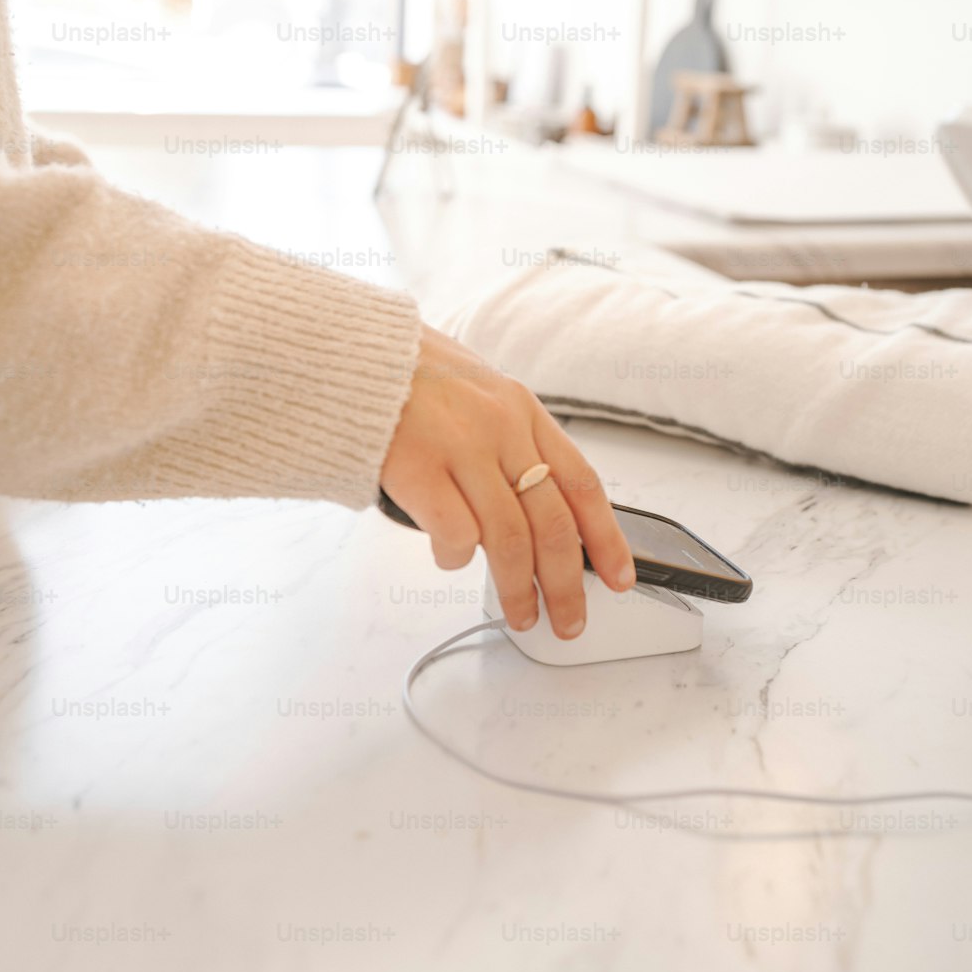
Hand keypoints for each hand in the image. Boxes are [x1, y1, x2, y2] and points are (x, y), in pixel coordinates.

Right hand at [381, 324, 635, 637]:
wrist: (350, 353)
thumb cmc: (411, 376)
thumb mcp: (479, 393)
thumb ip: (510, 442)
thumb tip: (538, 510)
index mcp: (522, 409)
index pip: (583, 483)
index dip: (608, 538)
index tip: (621, 576)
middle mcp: (500, 428)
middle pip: (552, 523)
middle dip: (566, 583)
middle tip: (570, 619)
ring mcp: (460, 447)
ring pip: (510, 538)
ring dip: (519, 589)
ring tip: (522, 616)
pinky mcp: (417, 467)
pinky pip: (454, 534)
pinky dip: (456, 558)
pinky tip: (451, 560)